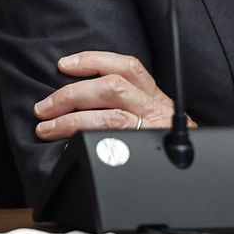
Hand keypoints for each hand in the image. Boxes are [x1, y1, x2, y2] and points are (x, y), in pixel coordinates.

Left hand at [33, 51, 194, 140]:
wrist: (189, 172)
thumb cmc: (163, 141)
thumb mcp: (152, 116)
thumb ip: (129, 103)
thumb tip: (80, 94)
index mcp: (155, 96)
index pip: (127, 67)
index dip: (94, 61)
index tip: (65, 64)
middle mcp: (156, 109)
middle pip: (113, 88)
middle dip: (72, 94)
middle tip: (44, 107)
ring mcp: (152, 131)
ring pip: (110, 116)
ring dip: (71, 119)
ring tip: (47, 128)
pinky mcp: (144, 153)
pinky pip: (112, 143)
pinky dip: (85, 140)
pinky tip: (67, 144)